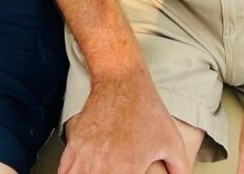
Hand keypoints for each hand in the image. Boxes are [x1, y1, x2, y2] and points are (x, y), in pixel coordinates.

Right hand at [60, 72, 189, 173]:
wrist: (120, 79)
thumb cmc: (145, 109)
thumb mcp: (171, 142)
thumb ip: (180, 170)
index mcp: (127, 170)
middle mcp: (102, 165)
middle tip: (112, 173)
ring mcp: (85, 155)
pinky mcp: (73, 144)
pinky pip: (64, 171)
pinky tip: (80, 173)